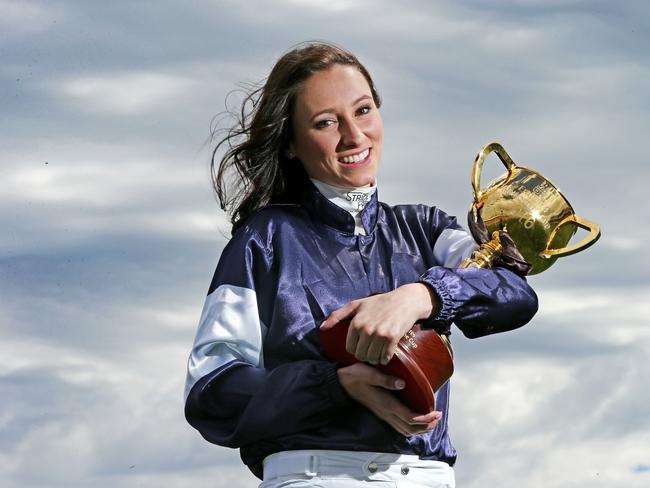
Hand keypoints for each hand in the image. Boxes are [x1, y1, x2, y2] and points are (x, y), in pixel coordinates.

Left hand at [320, 283, 438, 364]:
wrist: (405, 301)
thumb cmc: (379, 302)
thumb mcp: (356, 304)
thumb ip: (337, 315)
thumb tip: (321, 328)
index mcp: (356, 323)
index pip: (350, 348)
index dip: (355, 348)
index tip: (362, 345)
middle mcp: (366, 329)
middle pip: (361, 356)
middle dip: (365, 355)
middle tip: (370, 350)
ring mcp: (379, 335)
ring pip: (372, 359)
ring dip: (375, 358)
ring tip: (378, 352)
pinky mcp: (392, 338)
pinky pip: (385, 357)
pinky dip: (385, 359)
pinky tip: (386, 353)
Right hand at [337, 363, 441, 435]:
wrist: (341, 383)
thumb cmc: (355, 375)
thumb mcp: (368, 372)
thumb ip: (384, 379)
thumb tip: (402, 383)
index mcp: (386, 403)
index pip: (410, 418)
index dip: (426, 418)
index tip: (436, 411)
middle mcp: (386, 412)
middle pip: (410, 428)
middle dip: (427, 425)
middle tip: (438, 415)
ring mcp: (383, 415)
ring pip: (405, 430)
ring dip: (420, 428)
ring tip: (431, 419)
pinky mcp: (382, 413)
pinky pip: (399, 426)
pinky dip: (411, 426)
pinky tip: (416, 418)